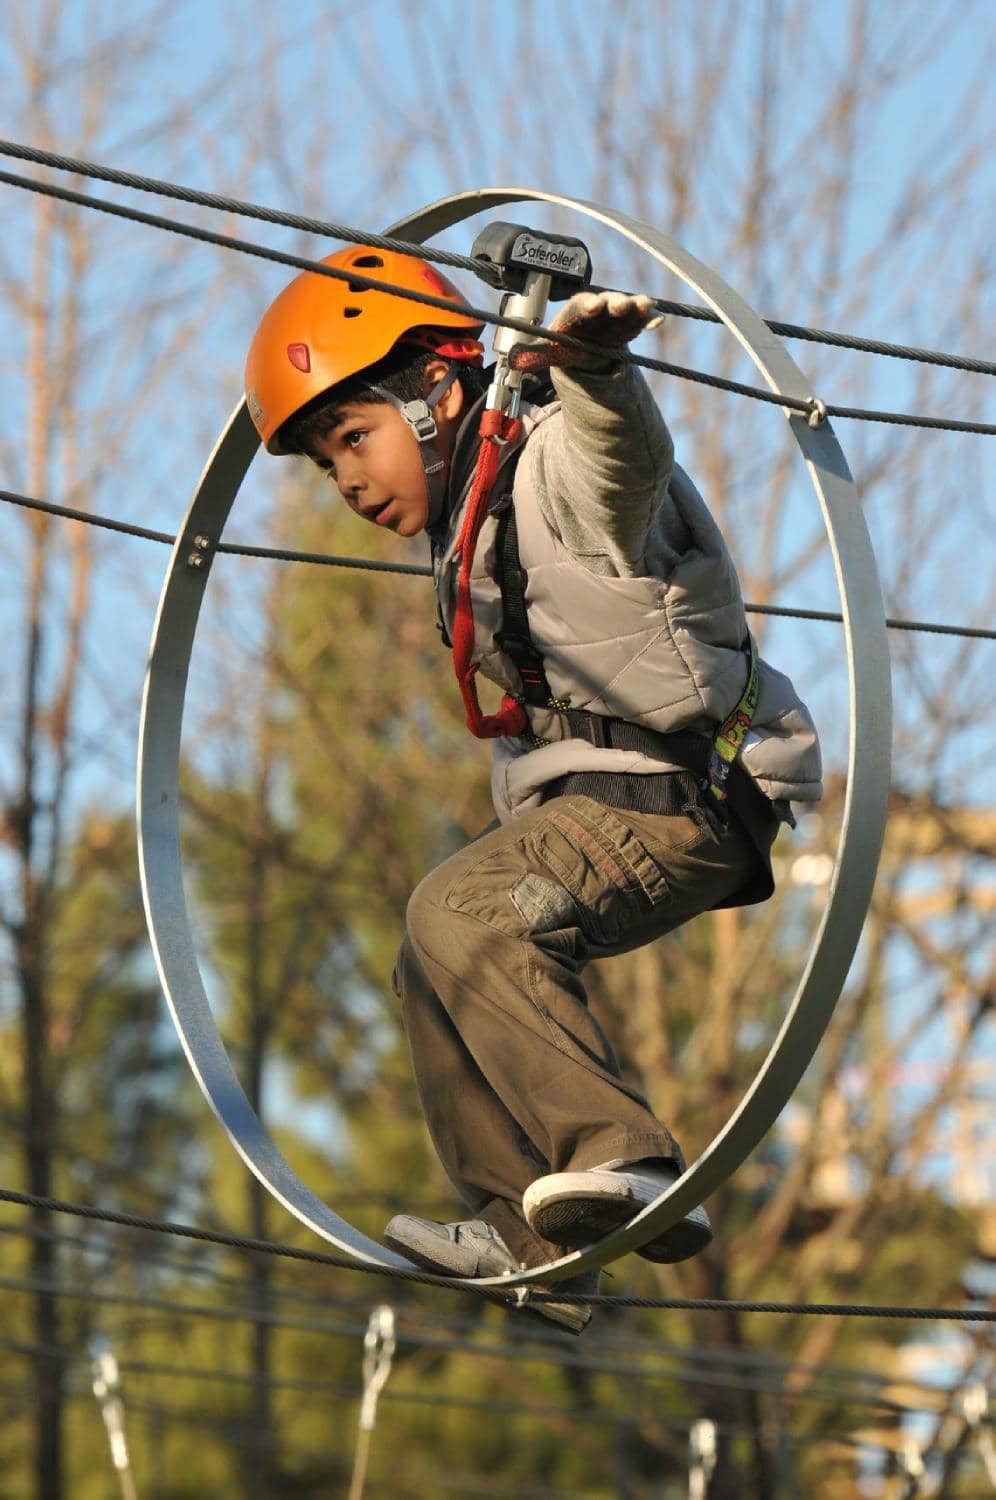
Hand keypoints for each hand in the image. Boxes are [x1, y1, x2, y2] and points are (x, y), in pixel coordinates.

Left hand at [508, 290, 662, 371]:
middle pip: (606, 301)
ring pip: (628, 306)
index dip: (586, 304)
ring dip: (637, 305)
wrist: (584, 345)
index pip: (580, 305)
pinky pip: (641, 319)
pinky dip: (649, 318)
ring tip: (647, 305)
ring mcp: (616, 313)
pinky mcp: (630, 322)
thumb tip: (512, 361)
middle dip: (614, 301)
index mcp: (576, 310)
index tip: (592, 305)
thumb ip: (533, 355)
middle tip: (621, 304)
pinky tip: (658, 320)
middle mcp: (598, 307)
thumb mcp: (549, 350)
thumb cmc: (566, 343)